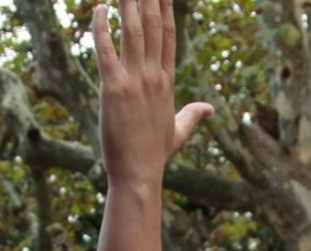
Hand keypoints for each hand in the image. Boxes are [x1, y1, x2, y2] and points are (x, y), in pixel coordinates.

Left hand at [92, 0, 210, 187]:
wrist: (139, 174)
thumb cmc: (154, 154)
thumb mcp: (178, 131)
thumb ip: (193, 115)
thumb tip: (211, 109)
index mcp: (166, 81)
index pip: (168, 34)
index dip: (166, 6)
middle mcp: (154, 76)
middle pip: (153, 25)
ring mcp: (135, 81)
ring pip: (133, 31)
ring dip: (129, 3)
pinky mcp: (114, 89)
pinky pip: (106, 51)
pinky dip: (102, 28)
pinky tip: (100, 8)